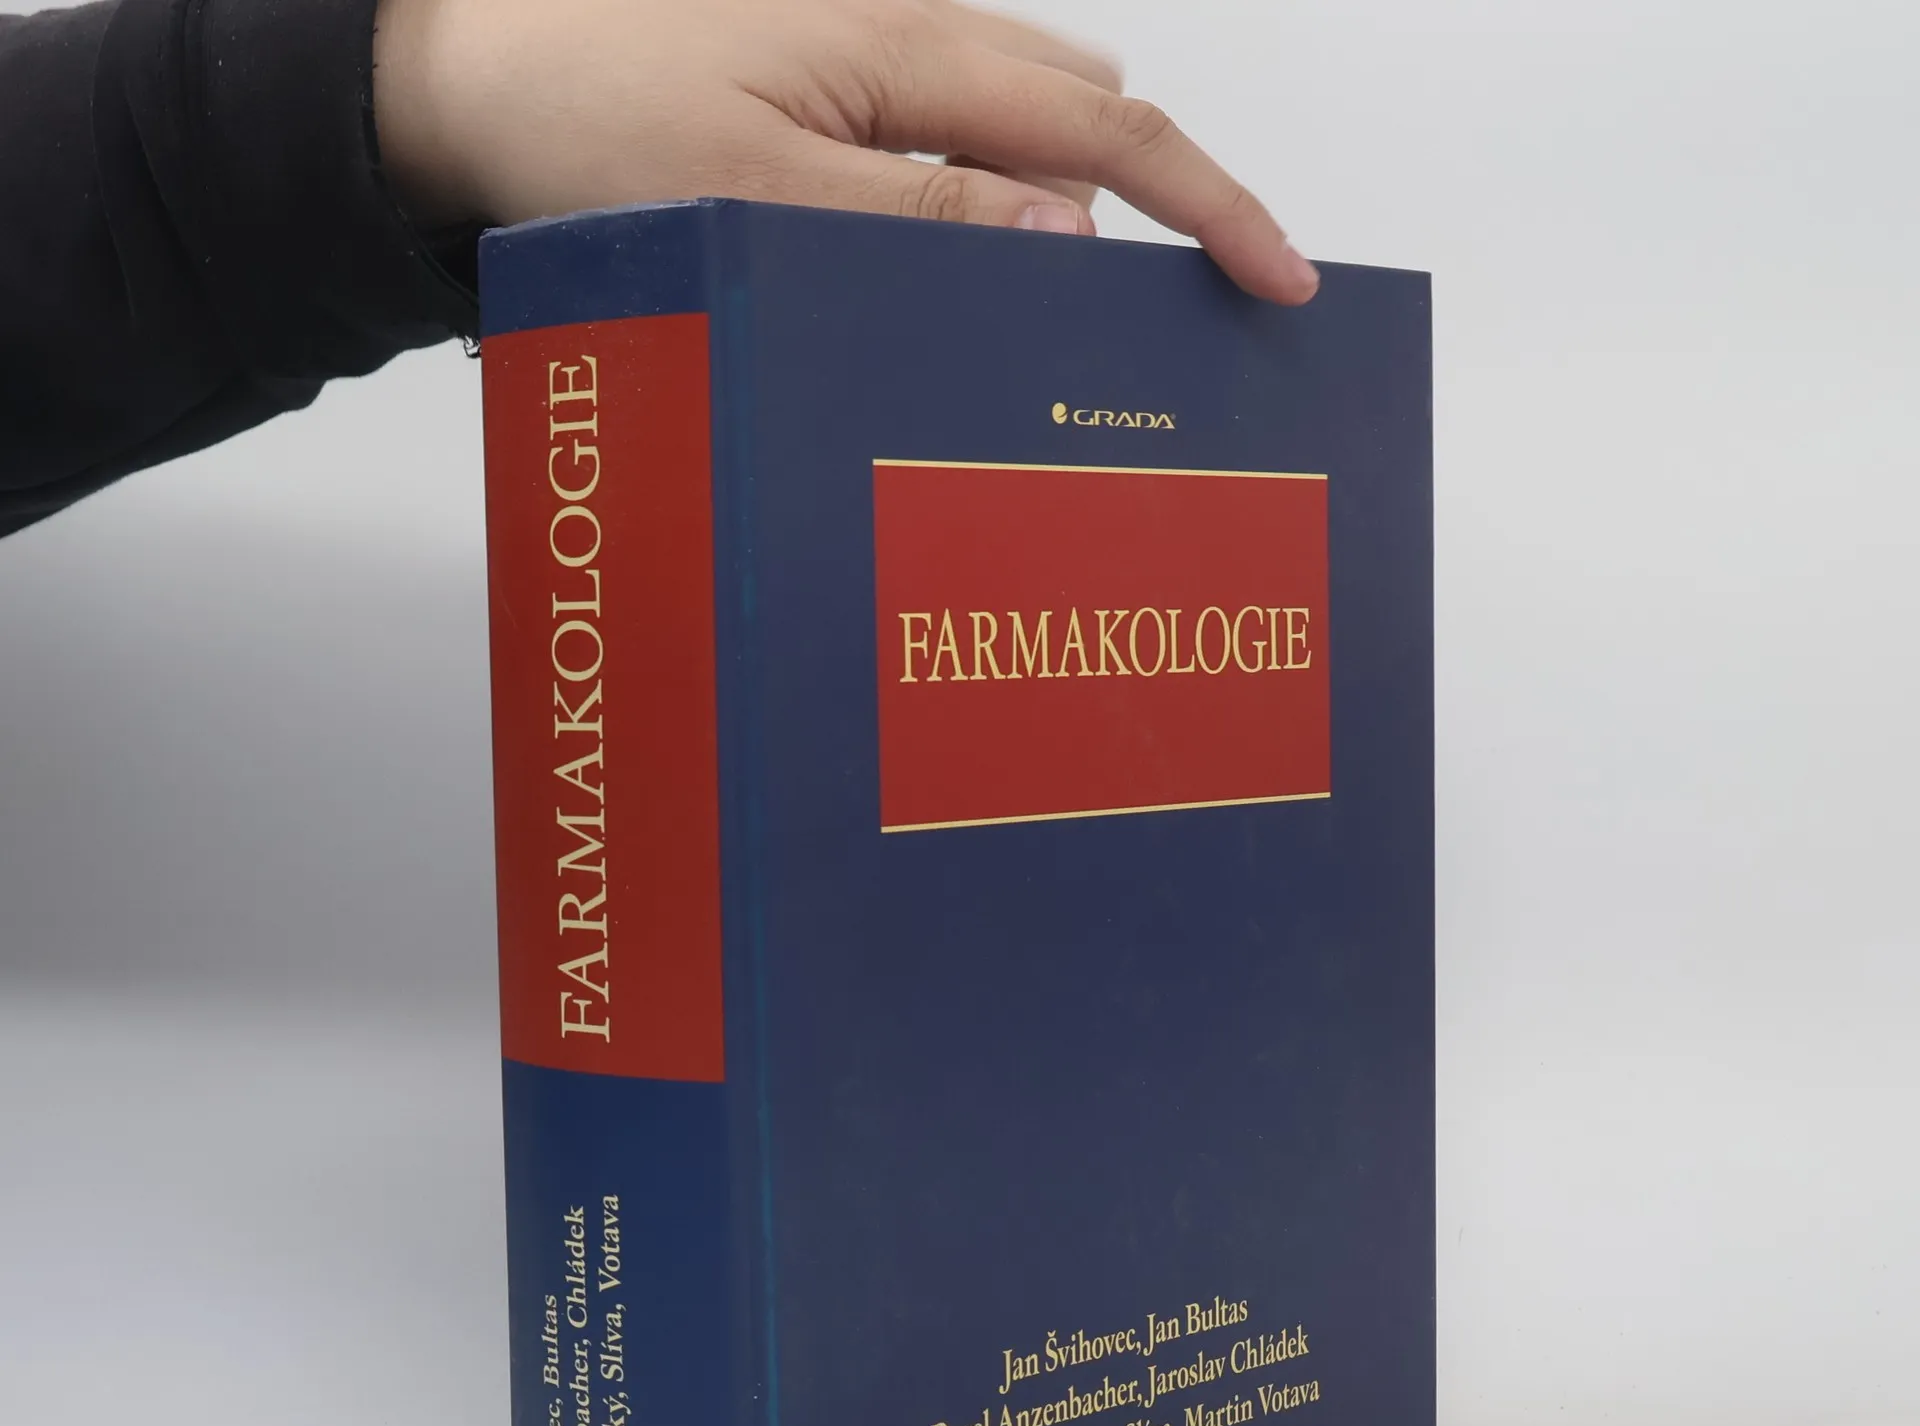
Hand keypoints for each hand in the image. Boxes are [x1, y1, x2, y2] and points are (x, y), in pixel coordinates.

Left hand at [372, 0, 1318, 303]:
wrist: (458, 71)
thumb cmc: (582, 121)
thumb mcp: (759, 195)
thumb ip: (921, 216)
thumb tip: (1071, 234)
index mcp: (904, 52)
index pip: (1107, 128)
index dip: (1210, 204)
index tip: (1283, 280)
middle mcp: (904, 32)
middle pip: (1087, 114)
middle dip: (1163, 205)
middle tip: (1196, 324)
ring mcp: (867, 49)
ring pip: (1023, 119)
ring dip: (1076, 199)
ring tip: (1092, 310)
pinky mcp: (828, 79)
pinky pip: (953, 128)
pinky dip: (999, 189)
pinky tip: (980, 249)